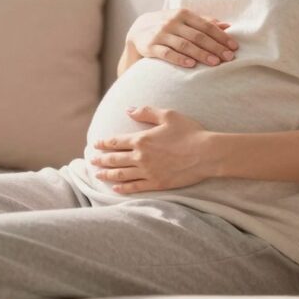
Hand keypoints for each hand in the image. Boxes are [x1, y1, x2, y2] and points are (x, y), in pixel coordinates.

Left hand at [91, 105, 213, 192]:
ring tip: (98, 175)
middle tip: (91, 161)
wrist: (206, 153)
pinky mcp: (157, 183)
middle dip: (100, 160)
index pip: (115, 141)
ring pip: (121, 174)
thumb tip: (128, 109)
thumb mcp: (167, 115)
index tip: (95, 144)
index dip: (103, 143)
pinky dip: (123, 188)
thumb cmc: (189, 131)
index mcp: (141, 139)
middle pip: (114, 159)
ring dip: (107, 175)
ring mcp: (148, 172)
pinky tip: (115, 189)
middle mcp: (141, 157)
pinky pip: (135, 187)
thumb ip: (146, 111)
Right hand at [125, 8, 237, 68]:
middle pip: (198, 36)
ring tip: (215, 63)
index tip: (234, 47)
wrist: (137, 30)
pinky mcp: (150, 46)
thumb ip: (204, 22)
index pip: (206, 26)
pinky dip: (179, 59)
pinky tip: (191, 65)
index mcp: (183, 14)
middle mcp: (172, 22)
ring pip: (184, 45)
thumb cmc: (168, 26)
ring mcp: (160, 34)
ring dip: (201, 54)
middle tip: (229, 58)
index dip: (221, 36)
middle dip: (215, 47)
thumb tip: (227, 26)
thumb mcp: (184, 20)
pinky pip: (166, 53)